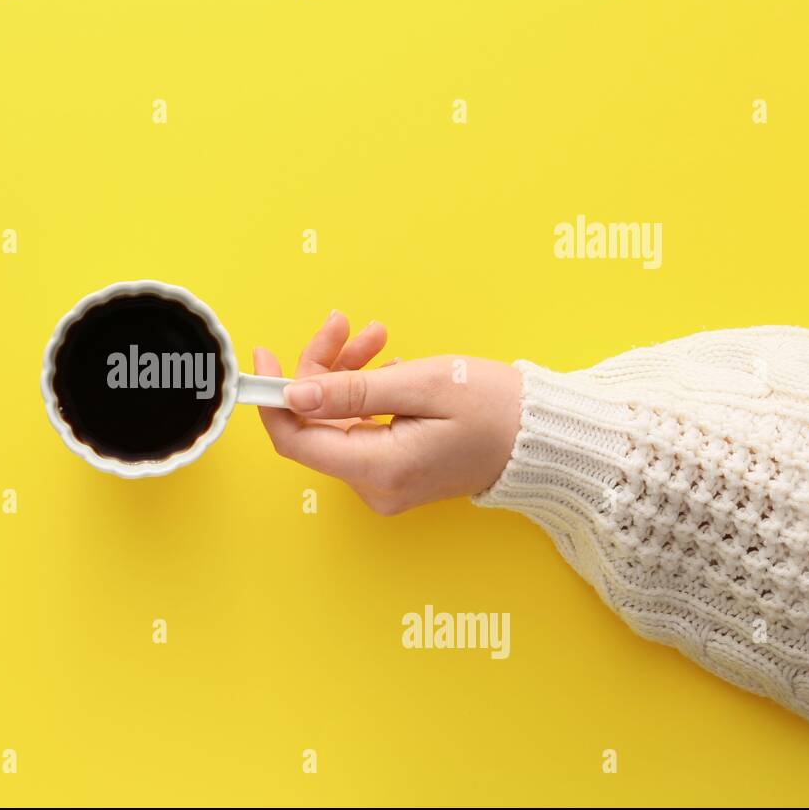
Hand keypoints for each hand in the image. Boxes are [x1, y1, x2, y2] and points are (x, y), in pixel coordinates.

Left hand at [253, 312, 521, 514]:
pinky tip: (387, 365)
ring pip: (338, 420)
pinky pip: (361, 428)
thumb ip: (351, 390)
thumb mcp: (422, 384)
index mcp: (377, 468)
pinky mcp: (395, 471)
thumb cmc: (496, 409)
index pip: (295, 439)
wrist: (544, 439)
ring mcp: (384, 482)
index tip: (265, 355)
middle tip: (343, 324)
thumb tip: (293, 393)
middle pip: (316, 423)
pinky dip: (365, 393)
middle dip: (323, 369)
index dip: (272, 397)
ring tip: (377, 336)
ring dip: (347, 374)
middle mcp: (374, 486)